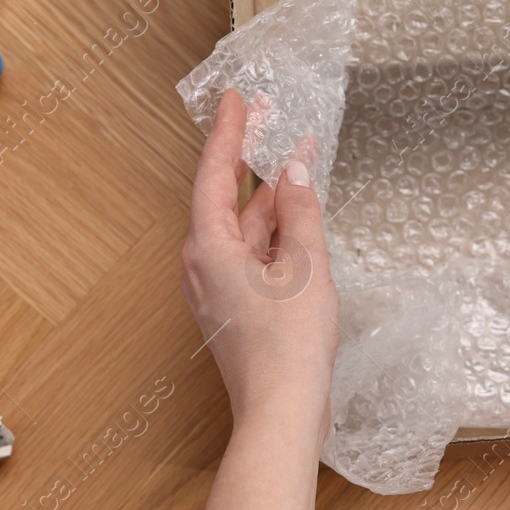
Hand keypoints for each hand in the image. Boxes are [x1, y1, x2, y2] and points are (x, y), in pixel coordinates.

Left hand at [182, 89, 337, 450]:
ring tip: (299, 155)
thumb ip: (300, 212)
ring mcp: (219, 285)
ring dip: (270, 192)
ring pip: (244, 224)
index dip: (227, 131)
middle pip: (226, 195)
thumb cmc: (288, 346)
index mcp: (209, 247)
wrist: (282, 412)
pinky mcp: (236, 304)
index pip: (214, 172)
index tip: (236, 98)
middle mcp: (204, 262)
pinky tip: (299, 211)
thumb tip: (295, 171)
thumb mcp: (305, 265)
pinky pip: (252, 250)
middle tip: (268, 113)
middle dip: (250, 155)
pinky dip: (275, 226)